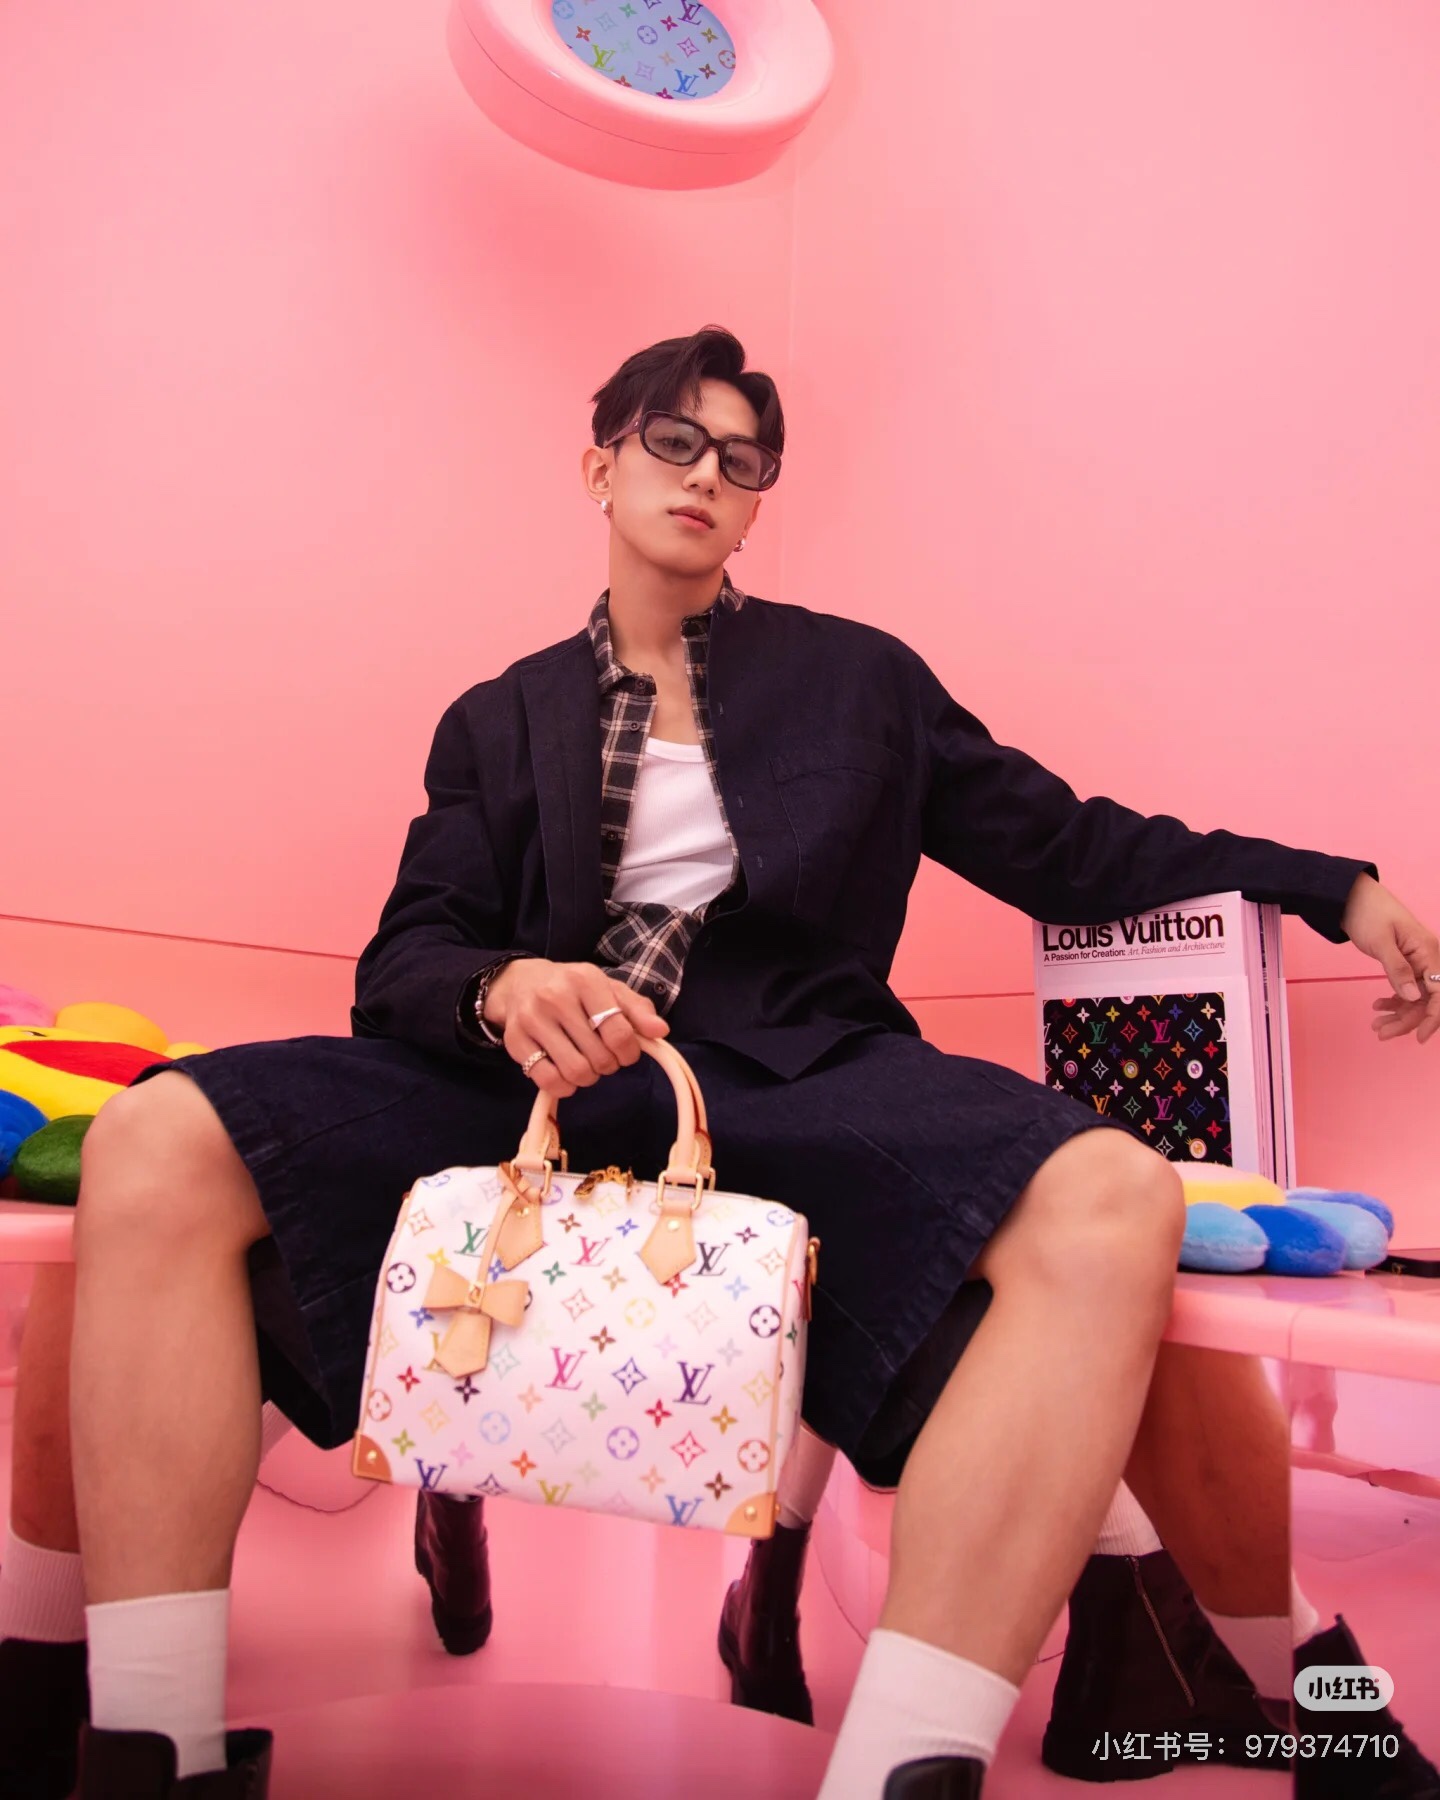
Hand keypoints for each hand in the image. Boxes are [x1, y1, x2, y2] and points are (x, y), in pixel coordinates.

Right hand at [484, 958, 669, 1097]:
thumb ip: (638, 1009)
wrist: (521, 983)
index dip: (630, 1052)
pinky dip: (563, 1086)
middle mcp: (556, 997)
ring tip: (586, 1064)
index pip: (619, 1031)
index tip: (627, 1052)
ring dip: (588, 1077)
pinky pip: (547, 1080)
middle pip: (599, 1056)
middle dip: (609, 1064)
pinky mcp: (515, 1041)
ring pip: (575, 1071)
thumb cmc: (574, 989)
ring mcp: (532, 1019)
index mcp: (585, 981)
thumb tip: (661, 1031)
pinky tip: (566, 1075)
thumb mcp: (609, 989)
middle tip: (603, 1057)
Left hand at [1340, 873, 1439, 1046]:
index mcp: (1429, 951)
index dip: (1434, 1016)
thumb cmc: (1368, 912)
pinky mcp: (1404, 964)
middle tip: (1381, 1033)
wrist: (1351, 898)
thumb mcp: (1380, 942)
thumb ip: (1397, 969)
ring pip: (1414, 998)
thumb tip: (1412, 997)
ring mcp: (1417, 962)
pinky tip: (1377, 1007)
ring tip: (1375, 1025)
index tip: (1419, 1036)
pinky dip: (1393, 1001)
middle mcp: (1428, 959)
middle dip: (1407, 1020)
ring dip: (1397, 1014)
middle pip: (1426, 999)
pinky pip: (1405, 989)